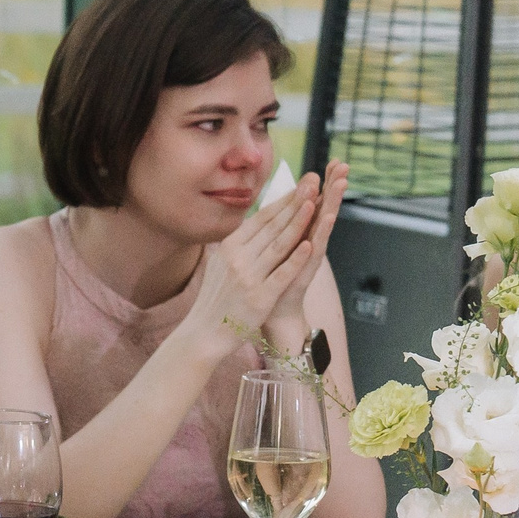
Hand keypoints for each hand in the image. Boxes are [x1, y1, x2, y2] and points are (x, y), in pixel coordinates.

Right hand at [176, 172, 322, 353]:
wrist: (204, 333)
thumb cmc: (216, 299)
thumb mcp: (219, 264)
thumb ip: (237, 245)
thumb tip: (253, 225)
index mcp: (229, 247)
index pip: (261, 219)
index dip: (283, 201)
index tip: (301, 186)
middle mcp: (238, 258)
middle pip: (272, 226)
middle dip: (295, 203)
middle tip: (313, 184)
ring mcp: (248, 277)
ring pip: (279, 245)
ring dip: (298, 223)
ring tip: (315, 204)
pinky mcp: (259, 297)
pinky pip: (281, 274)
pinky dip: (296, 259)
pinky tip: (310, 246)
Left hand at [267, 161, 348, 332]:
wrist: (274, 311)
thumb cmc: (272, 278)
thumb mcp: (274, 246)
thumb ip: (279, 226)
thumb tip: (281, 203)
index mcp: (301, 232)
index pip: (314, 202)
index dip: (324, 183)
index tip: (333, 162)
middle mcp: (310, 240)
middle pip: (324, 207)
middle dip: (333, 186)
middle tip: (343, 164)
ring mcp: (311, 253)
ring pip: (323, 222)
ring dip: (332, 201)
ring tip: (341, 182)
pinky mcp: (307, 267)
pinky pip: (316, 245)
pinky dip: (321, 230)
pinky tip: (328, 215)